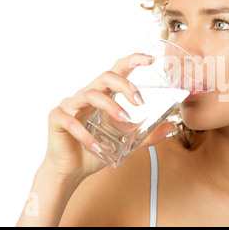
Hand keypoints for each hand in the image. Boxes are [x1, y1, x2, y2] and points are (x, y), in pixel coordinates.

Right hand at [43, 53, 175, 183]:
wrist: (72, 169)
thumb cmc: (97, 149)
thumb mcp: (127, 142)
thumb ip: (147, 134)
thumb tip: (171, 125)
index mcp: (104, 95)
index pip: (118, 70)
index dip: (133, 60)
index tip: (150, 59)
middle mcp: (87, 94)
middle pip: (106, 76)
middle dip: (125, 85)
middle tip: (140, 101)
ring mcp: (71, 104)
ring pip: (91, 94)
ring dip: (110, 107)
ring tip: (124, 120)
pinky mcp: (57, 118)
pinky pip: (72, 121)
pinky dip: (86, 135)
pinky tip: (97, 147)